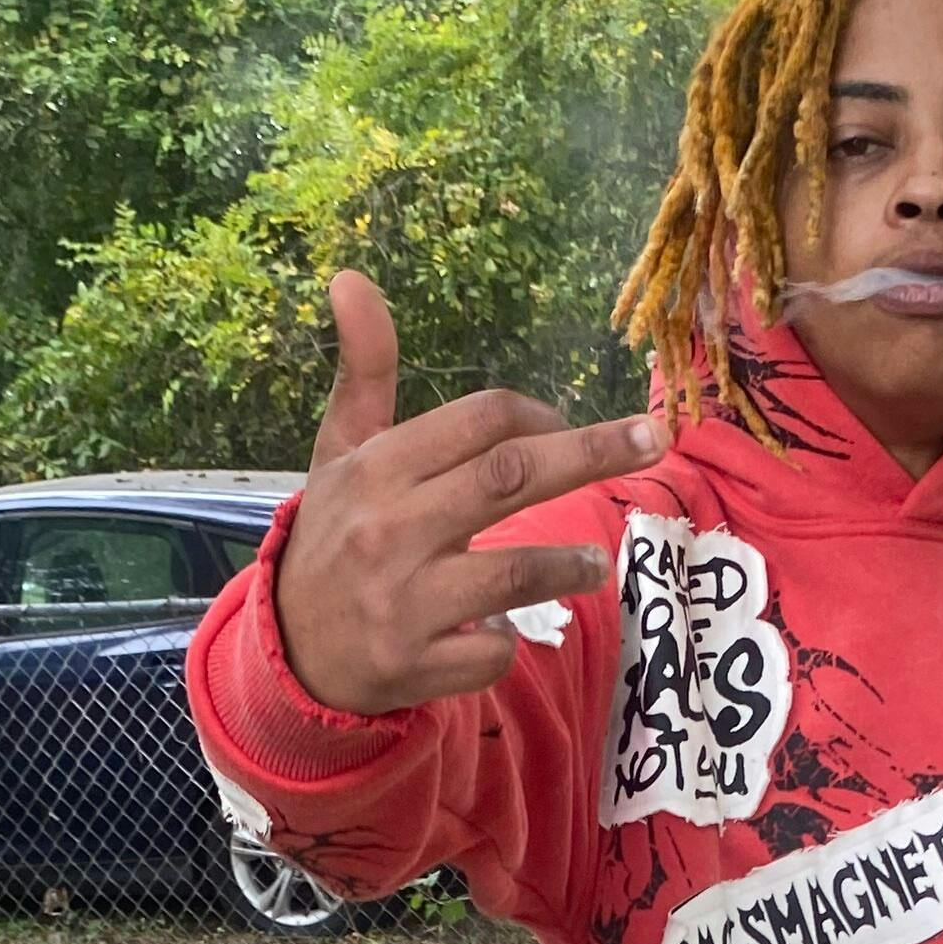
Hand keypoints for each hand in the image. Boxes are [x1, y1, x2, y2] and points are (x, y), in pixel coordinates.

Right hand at [269, 270, 670, 713]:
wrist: (288, 648)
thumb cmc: (334, 534)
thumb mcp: (340, 449)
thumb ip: (364, 368)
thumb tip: (350, 276)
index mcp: (379, 467)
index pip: (482, 419)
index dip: (541, 416)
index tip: (567, 428)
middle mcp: (390, 528)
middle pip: (512, 476)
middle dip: (593, 452)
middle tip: (654, 439)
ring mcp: (402, 602)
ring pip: (516, 571)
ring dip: (570, 562)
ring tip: (594, 561)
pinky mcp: (412, 666)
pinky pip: (489, 653)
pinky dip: (505, 643)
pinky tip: (498, 632)